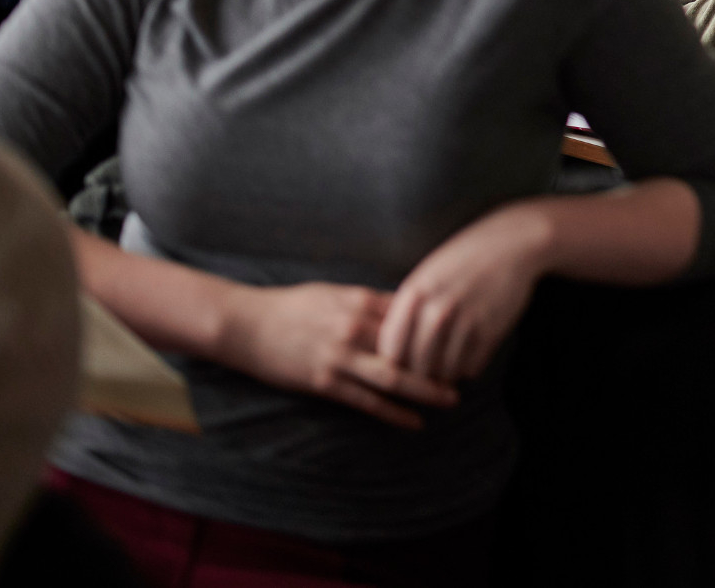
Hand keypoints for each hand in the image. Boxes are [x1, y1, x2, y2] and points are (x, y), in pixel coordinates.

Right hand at [216, 281, 458, 428]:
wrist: (243, 325)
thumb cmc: (289, 306)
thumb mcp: (333, 292)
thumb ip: (368, 302)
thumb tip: (405, 307)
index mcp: (358, 301)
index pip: (411, 314)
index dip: (439, 327)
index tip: (464, 335)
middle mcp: (354, 328)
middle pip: (409, 346)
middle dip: (441, 360)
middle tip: (471, 372)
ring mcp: (339, 357)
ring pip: (393, 376)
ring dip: (426, 390)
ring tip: (452, 400)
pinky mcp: (324, 382)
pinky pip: (366, 401)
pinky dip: (393, 413)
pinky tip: (414, 422)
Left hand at [379, 200, 552, 382]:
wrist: (511, 244)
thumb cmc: (462, 260)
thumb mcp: (425, 276)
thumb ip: (405, 309)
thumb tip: (386, 349)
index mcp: (414, 294)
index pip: (390, 349)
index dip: (392, 363)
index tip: (400, 364)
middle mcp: (438, 310)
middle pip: (415, 367)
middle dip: (419, 375)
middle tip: (425, 372)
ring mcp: (466, 322)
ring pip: (444, 373)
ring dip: (445, 375)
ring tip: (447, 364)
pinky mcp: (491, 331)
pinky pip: (471, 368)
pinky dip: (468, 367)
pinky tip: (468, 354)